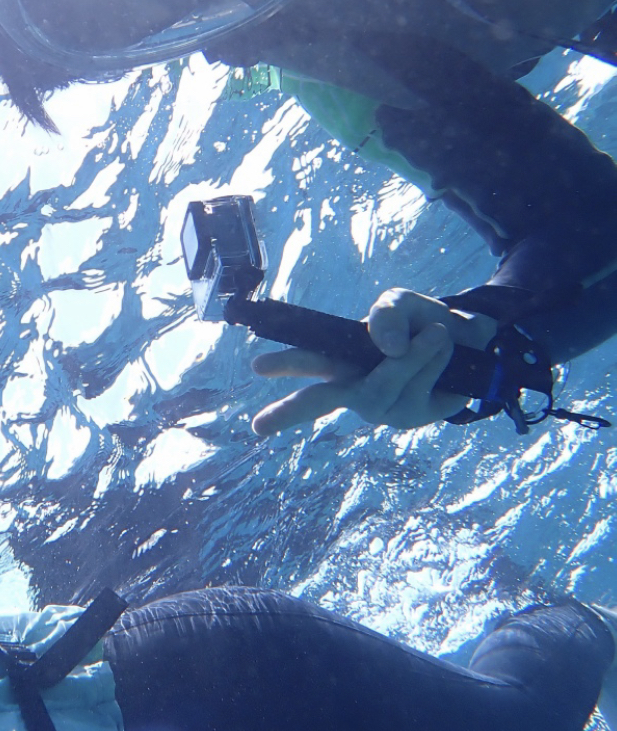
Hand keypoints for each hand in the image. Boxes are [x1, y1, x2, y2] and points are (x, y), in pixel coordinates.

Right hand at [250, 289, 497, 436]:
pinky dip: (435, 362)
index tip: (257, 368)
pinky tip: (446, 353)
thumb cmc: (421, 324)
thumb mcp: (402, 303)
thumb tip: (387, 348)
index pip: (307, 361)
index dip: (284, 364)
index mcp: (342, 359)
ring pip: (382, 386)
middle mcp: (354, 388)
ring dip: (416, 355)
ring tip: (439, 333)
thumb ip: (389, 313)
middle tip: (257, 427)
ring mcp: (381, 408)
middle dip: (286, 412)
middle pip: (317, 402)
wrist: (472, 342)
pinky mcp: (412, 418)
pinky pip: (418, 388)